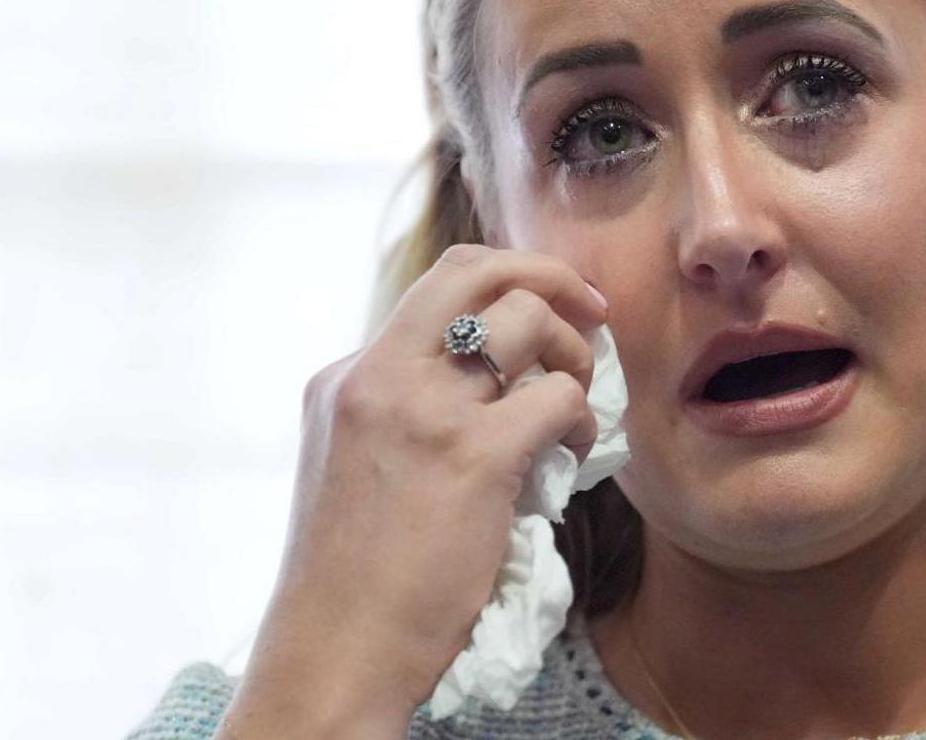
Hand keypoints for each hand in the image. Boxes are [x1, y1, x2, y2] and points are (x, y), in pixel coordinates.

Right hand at [221, 244, 608, 732]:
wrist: (332, 656)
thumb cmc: (352, 582)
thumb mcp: (353, 467)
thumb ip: (401, 416)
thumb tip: (490, 390)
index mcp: (344, 378)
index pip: (434, 292)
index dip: (502, 290)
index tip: (544, 315)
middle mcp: (376, 376)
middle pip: (474, 269)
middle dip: (547, 273)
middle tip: (592, 308)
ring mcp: (423, 411)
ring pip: (525, 318)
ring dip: (574, 350)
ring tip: (578, 397)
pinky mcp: (472, 456)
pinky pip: (557, 398)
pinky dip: (584, 417)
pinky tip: (577, 452)